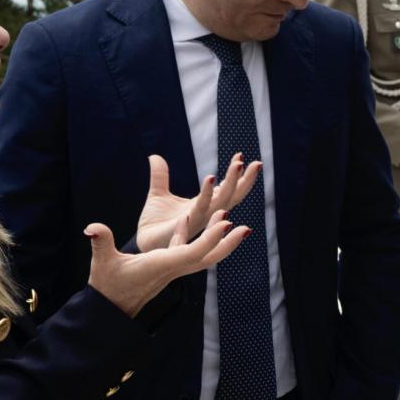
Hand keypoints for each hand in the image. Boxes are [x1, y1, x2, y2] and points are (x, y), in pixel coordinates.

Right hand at [86, 210, 247, 317]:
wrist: (110, 308)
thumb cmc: (107, 286)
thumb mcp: (102, 262)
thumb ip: (100, 242)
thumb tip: (92, 228)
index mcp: (162, 265)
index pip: (192, 253)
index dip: (210, 238)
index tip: (226, 222)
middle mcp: (172, 268)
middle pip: (207, 258)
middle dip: (227, 244)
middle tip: (245, 228)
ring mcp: (171, 269)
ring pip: (201, 255)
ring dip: (216, 240)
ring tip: (229, 222)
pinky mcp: (166, 268)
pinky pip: (186, 251)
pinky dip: (192, 237)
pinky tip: (187, 219)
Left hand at [135, 153, 260, 251]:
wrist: (142, 243)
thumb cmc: (154, 224)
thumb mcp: (158, 194)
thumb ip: (160, 176)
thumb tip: (155, 156)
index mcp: (204, 206)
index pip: (228, 190)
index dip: (237, 176)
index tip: (241, 156)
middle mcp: (206, 214)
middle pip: (233, 197)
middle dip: (246, 181)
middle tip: (257, 163)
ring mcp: (199, 220)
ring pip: (222, 201)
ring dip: (232, 183)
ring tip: (238, 164)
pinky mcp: (187, 224)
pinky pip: (201, 207)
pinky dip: (208, 192)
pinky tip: (211, 177)